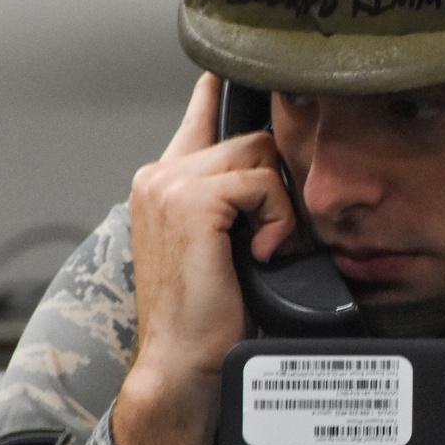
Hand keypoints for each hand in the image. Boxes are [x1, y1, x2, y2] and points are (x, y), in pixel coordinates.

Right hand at [111, 73, 294, 444]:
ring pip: (262, 156)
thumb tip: (283, 182)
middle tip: (281, 238)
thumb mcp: (228, 250)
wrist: (183, 370)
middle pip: (254, 138)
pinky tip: (263, 255)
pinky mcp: (190, 200)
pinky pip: (263, 182)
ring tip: (268, 251)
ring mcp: (170, 184)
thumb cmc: (211, 321)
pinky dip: (279, 220)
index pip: (200, 116)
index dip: (222, 93)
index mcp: (165, 185)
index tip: (231, 75)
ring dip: (283, 206)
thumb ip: (241, 207)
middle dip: (282, 186)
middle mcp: (161, 176)